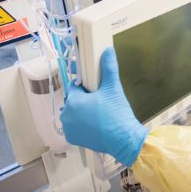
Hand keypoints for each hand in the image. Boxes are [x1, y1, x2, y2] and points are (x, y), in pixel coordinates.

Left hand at [60, 47, 146, 166]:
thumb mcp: (113, 88)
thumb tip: (108, 51)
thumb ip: (109, 68)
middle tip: (100, 104)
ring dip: (81, 112)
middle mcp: (66, 115)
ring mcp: (68, 128)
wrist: (124, 140)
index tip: (96, 91)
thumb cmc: (117, 114)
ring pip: (73, 113)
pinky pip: (74, 126)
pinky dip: (81, 125)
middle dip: (83, 100)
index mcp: (73, 101)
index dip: (85, 87)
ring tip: (99, 115)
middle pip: (73, 101)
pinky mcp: (72, 139)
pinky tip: (95, 124)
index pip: (74, 87)